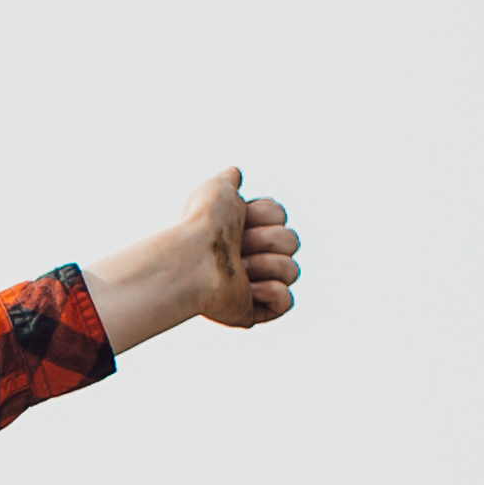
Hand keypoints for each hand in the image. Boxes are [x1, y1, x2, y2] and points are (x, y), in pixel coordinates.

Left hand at [88, 170, 301, 347]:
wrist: (191, 260)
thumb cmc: (202, 224)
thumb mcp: (218, 189)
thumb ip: (228, 180)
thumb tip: (235, 173)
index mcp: (244, 229)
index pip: (281, 216)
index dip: (266, 215)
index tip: (242, 218)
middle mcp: (251, 256)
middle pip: (293, 241)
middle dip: (268, 241)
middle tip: (239, 247)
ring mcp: (253, 285)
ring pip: (292, 270)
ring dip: (267, 265)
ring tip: (238, 269)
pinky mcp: (253, 310)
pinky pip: (288, 302)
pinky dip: (273, 293)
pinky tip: (248, 289)